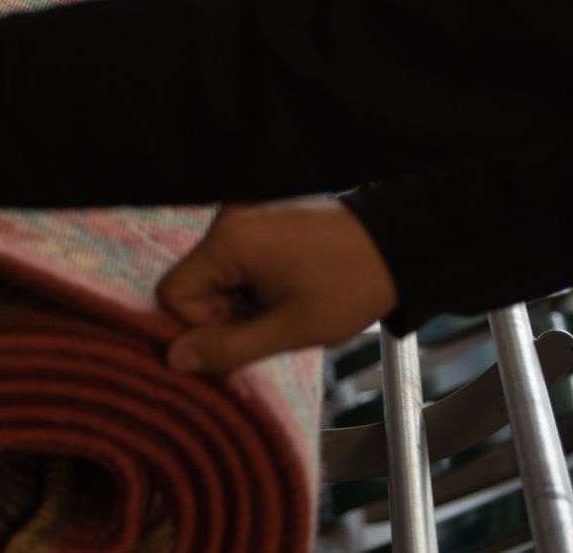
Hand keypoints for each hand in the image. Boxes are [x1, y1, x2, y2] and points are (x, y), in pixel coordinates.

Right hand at [156, 198, 396, 373]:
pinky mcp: (259, 216)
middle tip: (273, 322)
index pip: (173, 293)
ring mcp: (243, 213)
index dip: (202, 325)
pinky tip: (288, 287)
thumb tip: (172, 358)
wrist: (400, 243)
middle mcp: (226, 218)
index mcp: (228, 240)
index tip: (249, 332)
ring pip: (215, 274)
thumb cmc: (350, 285)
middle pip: (193, 283)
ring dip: (240, 300)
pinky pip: (234, 258)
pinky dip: (252, 282)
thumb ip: (228, 346)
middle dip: (224, 314)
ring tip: (287, 303)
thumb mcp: (291, 328)